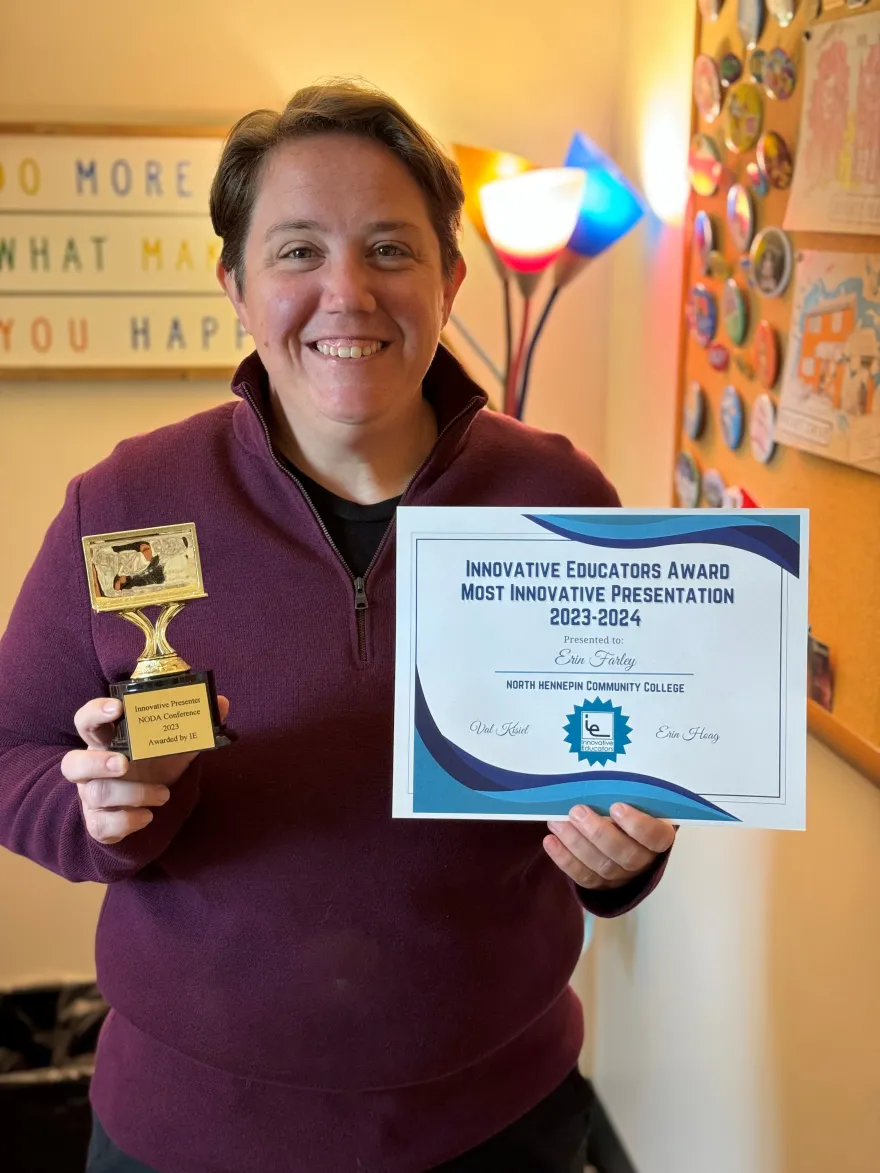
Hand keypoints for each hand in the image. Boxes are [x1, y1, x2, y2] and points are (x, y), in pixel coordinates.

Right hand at [62, 695, 229, 844]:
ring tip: (164, 795)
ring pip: (96, 794)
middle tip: (125, 763)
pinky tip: (148, 816)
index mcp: (106, 740)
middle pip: (73, 763)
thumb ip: (193, 726)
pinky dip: (127, 821)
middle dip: (98, 763)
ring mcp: (90, 797)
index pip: (86, 721)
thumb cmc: (154, 767)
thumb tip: (221, 703)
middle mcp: (91, 767)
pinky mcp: (98, 823)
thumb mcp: (173, 746)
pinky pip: (102, 825)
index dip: (95, 713)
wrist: (147, 807)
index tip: (117, 708)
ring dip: (132, 794)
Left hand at [544, 803, 674, 890]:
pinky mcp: (602, 884)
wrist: (622, 832)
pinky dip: (565, 860)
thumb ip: (626, 795)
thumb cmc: (631, 809)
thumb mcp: (636, 799)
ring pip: (602, 867)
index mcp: (659, 836)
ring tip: (557, 823)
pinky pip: (584, 877)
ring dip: (576, 843)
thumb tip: (598, 780)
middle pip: (625, 854)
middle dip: (598, 833)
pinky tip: (550, 841)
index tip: (616, 806)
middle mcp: (644, 859)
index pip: (655, 837)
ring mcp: (623, 875)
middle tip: (577, 811)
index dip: (637, 825)